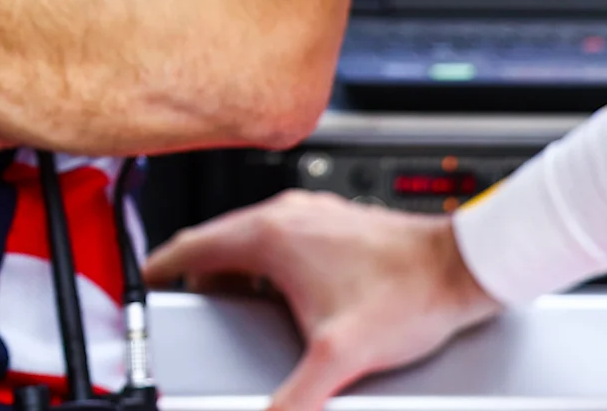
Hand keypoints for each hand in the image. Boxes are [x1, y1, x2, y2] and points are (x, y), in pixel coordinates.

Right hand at [144, 190, 500, 410]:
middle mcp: (288, 215)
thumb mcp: (338, 357)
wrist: (461, 270)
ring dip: (238, 269)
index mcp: (270, 234)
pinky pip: (284, 239)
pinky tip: (290, 296)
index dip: (160, 269)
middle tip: (190, 308)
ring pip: (253, 238)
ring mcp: (314, 214)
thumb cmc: (408, 295)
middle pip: (219, 242)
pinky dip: (270, 264)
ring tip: (238, 305)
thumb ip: (294, 399)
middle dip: (199, 278)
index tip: (145, 283)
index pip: (191, 246)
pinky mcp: (336, 222)